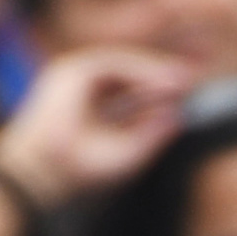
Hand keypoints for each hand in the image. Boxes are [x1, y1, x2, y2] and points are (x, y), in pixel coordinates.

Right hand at [0, 49, 189, 201]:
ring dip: (153, 71)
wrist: (44, 170)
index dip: (158, 96)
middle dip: (158, 78)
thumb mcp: (127, 154)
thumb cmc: (79, 171)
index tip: (186, 98)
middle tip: (192, 81)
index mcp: (90, 115)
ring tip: (183, 81)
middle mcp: (81, 95)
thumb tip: (179, 116)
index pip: (130, 99)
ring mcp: (74, 81)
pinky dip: (140, 71)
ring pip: (122, 67)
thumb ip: (153, 135)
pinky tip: (163, 82)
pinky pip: (114, 64)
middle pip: (128, 79)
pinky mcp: (72, 73)